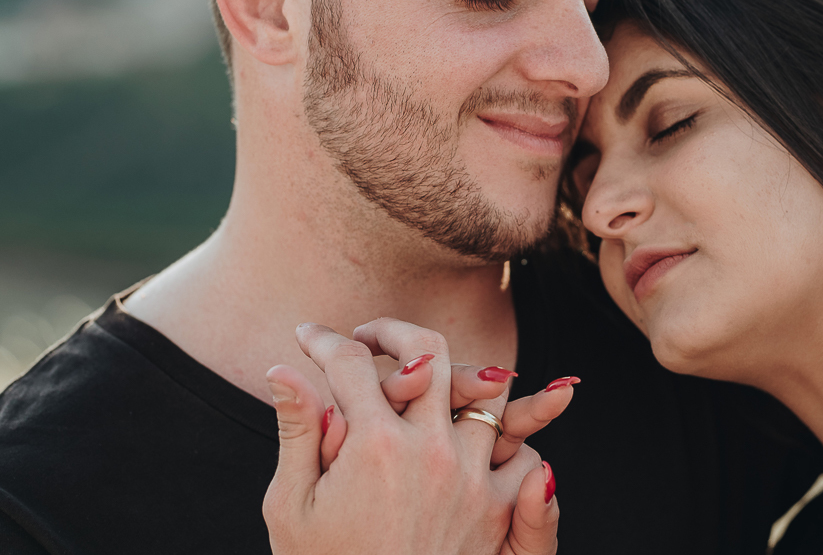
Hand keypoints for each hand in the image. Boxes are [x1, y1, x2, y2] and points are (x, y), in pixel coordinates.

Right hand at [263, 321, 560, 554]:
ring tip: (424, 382)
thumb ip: (297, 432)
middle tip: (368, 339)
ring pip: (484, 391)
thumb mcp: (292, 508)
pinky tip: (467, 439)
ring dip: (455, 379)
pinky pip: (520, 452)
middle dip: (393, 332)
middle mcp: (429, 451)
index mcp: (371, 447)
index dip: (324, 340)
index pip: (350, 363)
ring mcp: (470, 477)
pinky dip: (501, 440)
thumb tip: (281, 368)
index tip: (308, 336)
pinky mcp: (498, 510)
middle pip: (428, 352)